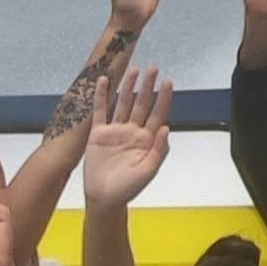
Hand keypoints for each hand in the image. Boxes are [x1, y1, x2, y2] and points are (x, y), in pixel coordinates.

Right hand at [81, 66, 173, 212]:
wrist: (104, 197)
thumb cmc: (128, 188)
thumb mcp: (148, 171)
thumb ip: (159, 150)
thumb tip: (167, 128)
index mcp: (147, 140)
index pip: (157, 114)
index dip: (163, 98)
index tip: (168, 81)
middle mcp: (132, 132)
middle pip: (142, 104)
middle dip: (147, 86)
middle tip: (153, 68)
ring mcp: (115, 131)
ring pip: (123, 103)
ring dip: (128, 86)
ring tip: (133, 69)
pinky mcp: (98, 133)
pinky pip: (101, 111)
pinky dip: (102, 96)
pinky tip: (104, 81)